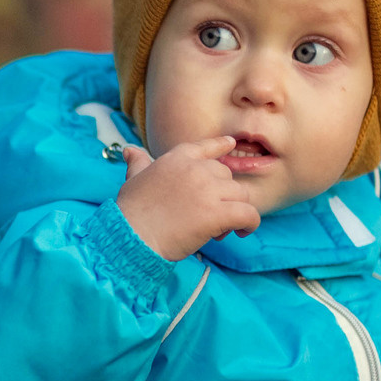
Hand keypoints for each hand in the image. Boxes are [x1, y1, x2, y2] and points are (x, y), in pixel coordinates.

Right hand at [113, 136, 261, 260]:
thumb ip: (138, 164)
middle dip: (223, 195)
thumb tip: (130, 150)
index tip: (230, 144)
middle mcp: (196, 169)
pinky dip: (250, 223)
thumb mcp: (133, 180)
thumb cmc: (130, 212)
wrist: (132, 236)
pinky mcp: (218, 213)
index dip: (220, 146)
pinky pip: (249, 214)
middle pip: (227, 176)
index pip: (205, 147)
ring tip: (221, 230)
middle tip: (210, 216)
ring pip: (241, 195)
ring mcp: (209, 190)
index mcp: (177, 159)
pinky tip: (242, 232)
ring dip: (235, 211)